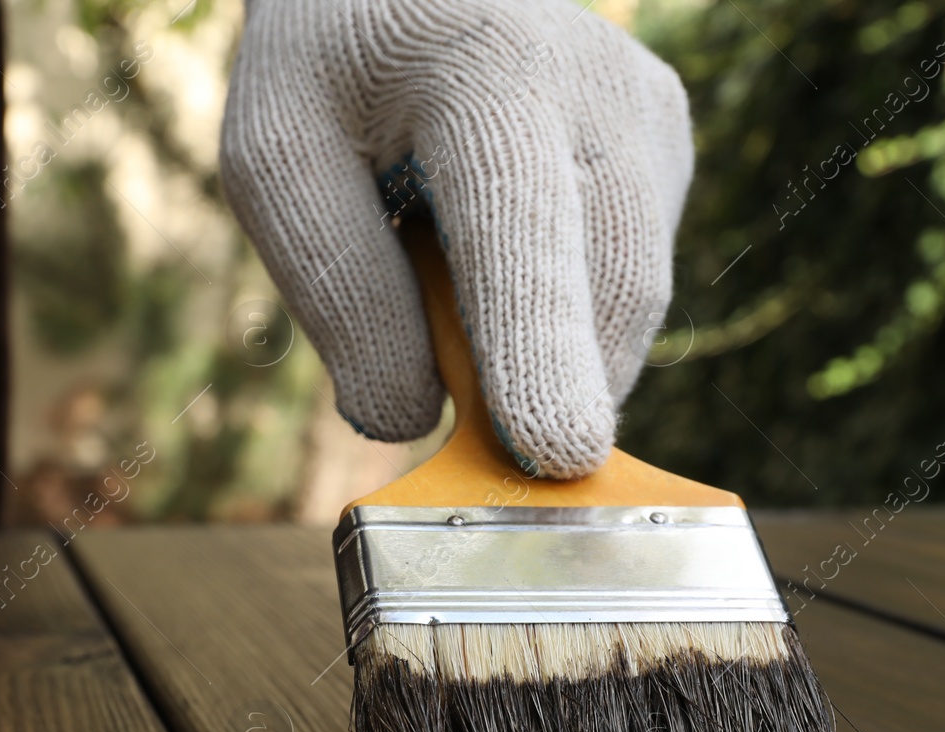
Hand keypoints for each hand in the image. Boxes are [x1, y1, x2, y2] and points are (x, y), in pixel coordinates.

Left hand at [220, 0, 692, 477]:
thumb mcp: (275, 159)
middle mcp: (598, 85)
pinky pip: (629, 275)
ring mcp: (649, 113)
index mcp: (486, 71)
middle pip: (608, 285)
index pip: (522, 228)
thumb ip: (340, 290)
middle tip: (468, 419)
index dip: (540, 346)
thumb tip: (415, 419)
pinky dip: (568, 307)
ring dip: (552, 346)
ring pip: (630, 297)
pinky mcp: (669, 140)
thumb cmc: (330, 66)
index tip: (564, 452)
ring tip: (454, 272)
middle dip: (549, 385)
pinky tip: (505, 249)